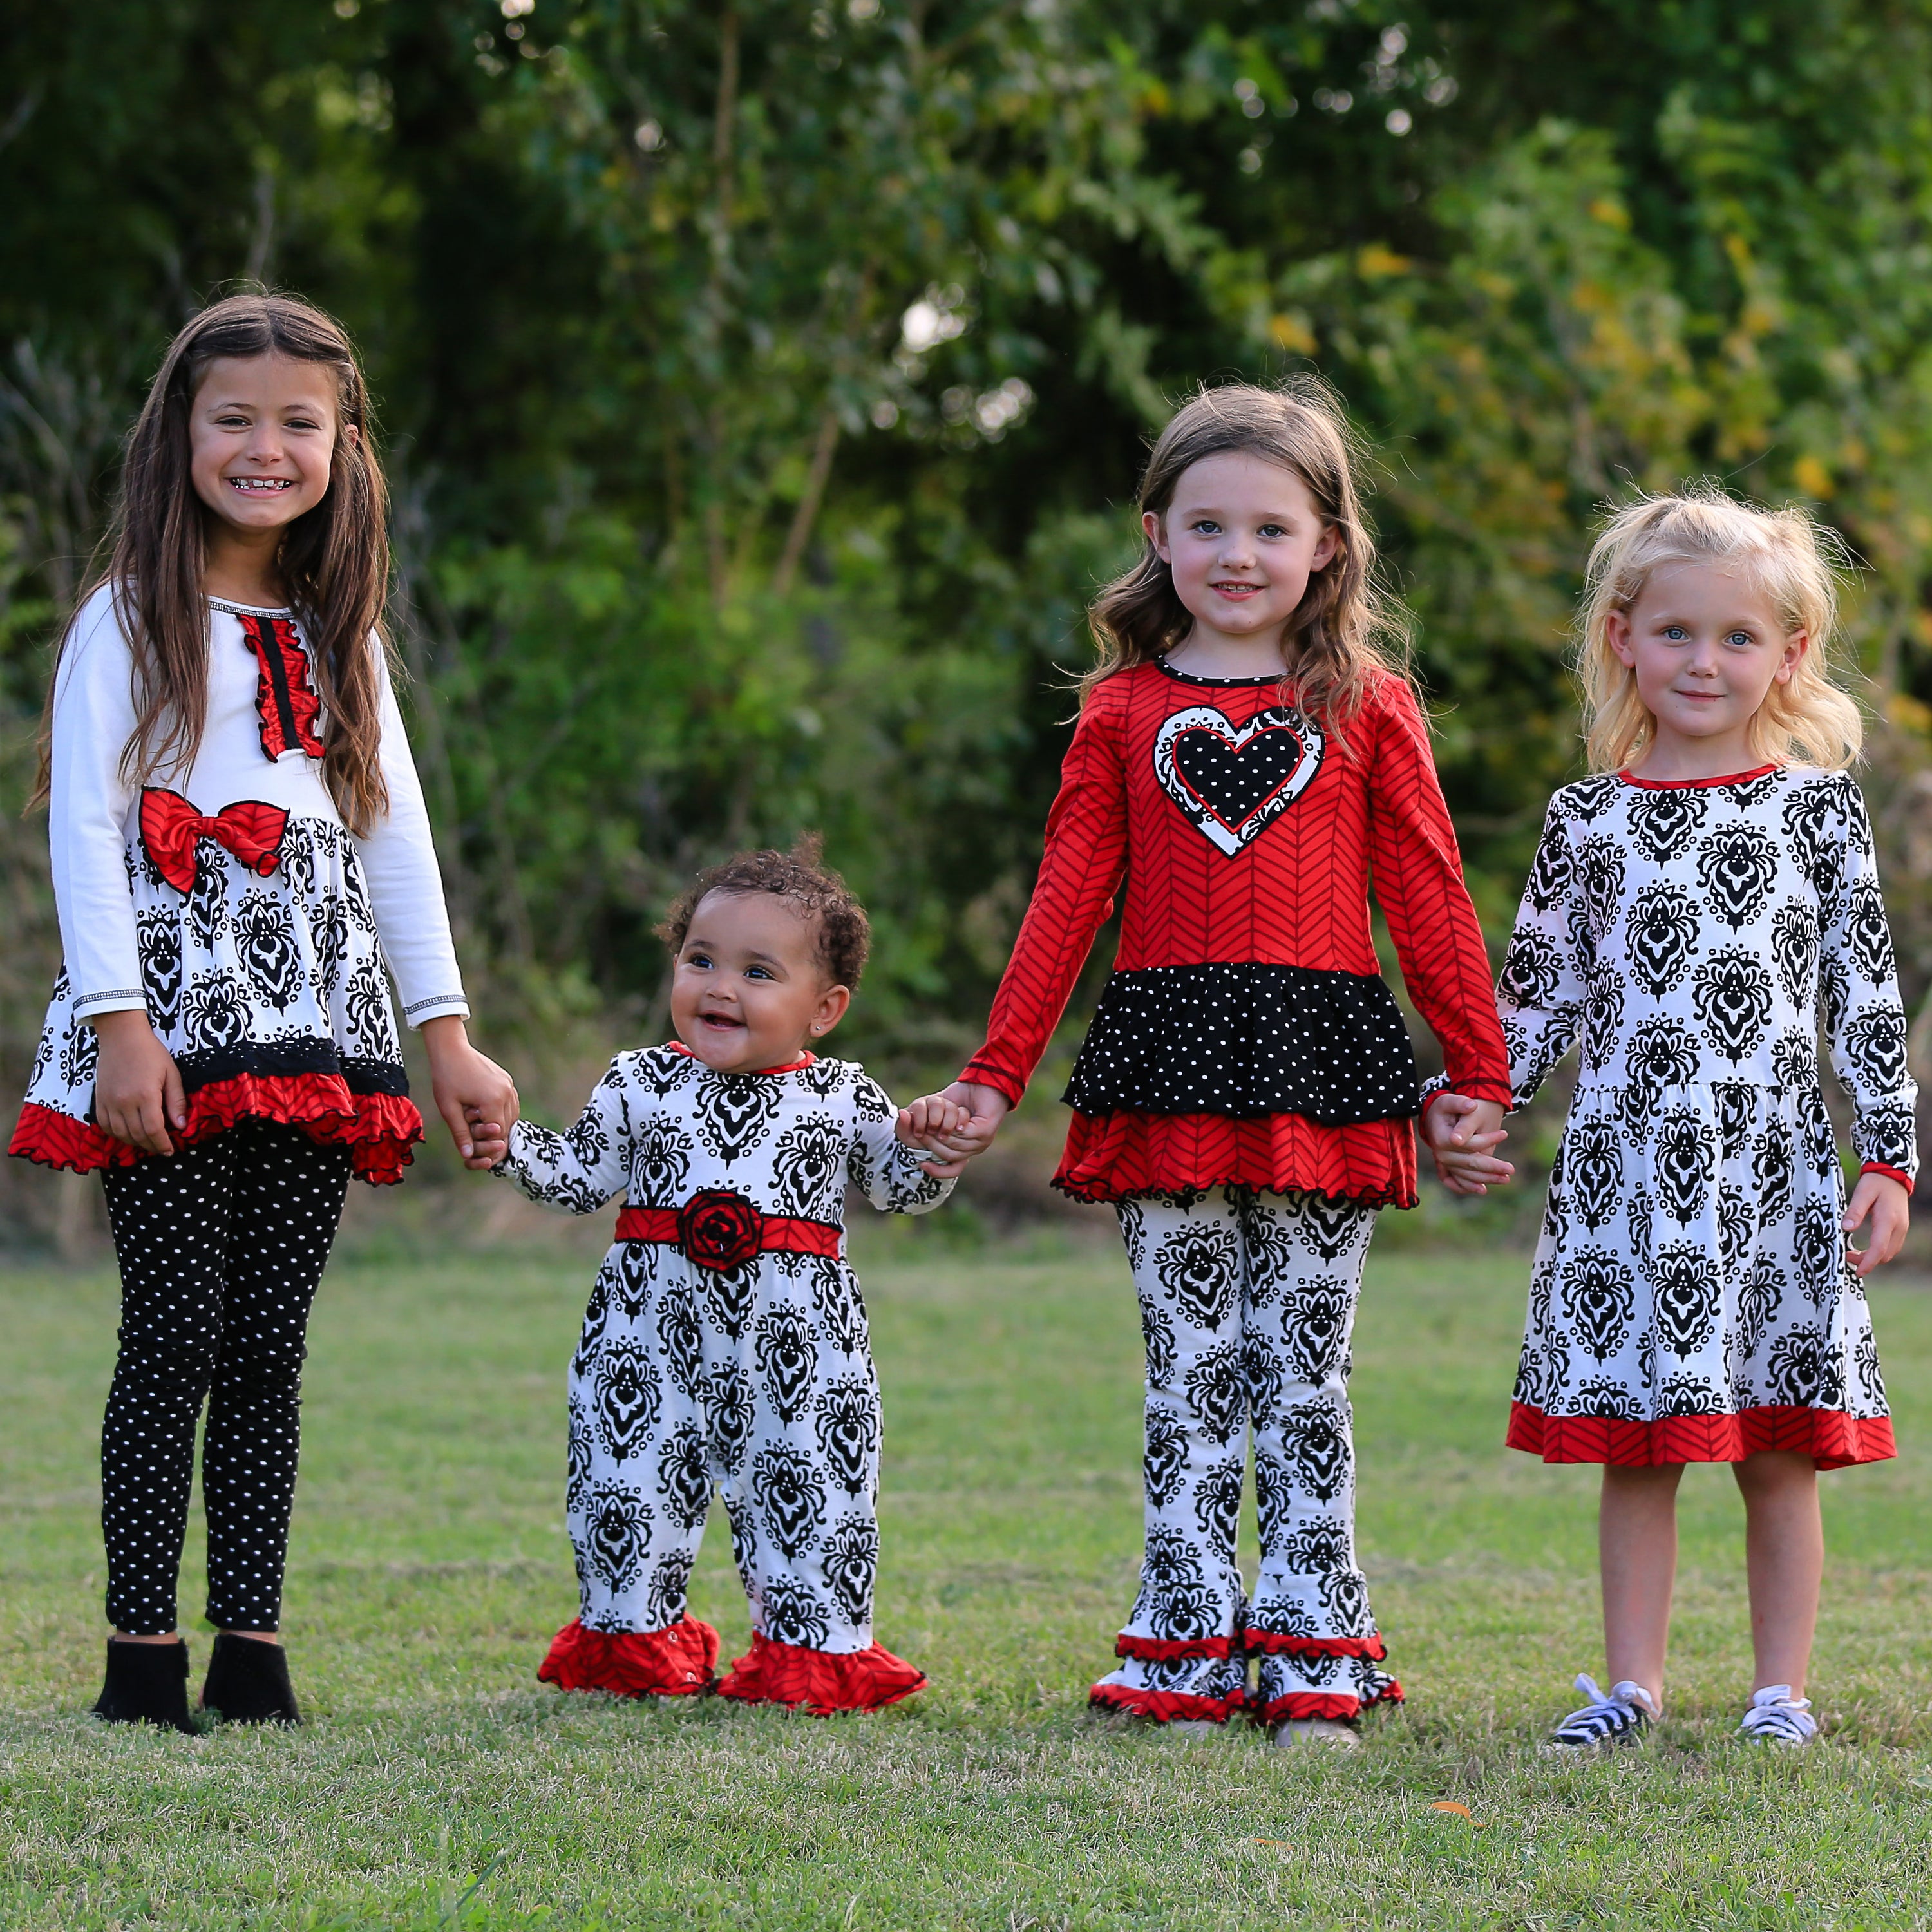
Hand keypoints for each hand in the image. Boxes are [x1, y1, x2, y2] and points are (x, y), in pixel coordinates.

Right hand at [91, 1009, 185, 1155]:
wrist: (121, 1037)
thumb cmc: (151, 1053)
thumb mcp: (171, 1074)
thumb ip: (176, 1102)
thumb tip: (180, 1126)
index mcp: (145, 1095)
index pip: (153, 1130)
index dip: (162, 1144)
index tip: (170, 1150)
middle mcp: (124, 1102)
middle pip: (137, 1135)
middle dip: (151, 1146)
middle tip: (161, 1149)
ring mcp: (109, 1102)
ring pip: (120, 1134)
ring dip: (134, 1143)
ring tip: (147, 1143)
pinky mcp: (99, 1100)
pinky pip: (105, 1125)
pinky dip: (117, 1134)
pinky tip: (128, 1134)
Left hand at [421, 1016, 519, 1168]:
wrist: (451, 1049)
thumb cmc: (446, 1078)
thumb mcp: (449, 1109)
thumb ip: (461, 1133)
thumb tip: (468, 1155)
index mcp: (493, 1101)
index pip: (498, 1135)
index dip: (485, 1143)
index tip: (471, 1143)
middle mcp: (506, 1094)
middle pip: (506, 1127)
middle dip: (491, 1135)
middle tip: (473, 1133)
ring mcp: (509, 1086)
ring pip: (511, 1116)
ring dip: (498, 1124)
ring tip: (478, 1122)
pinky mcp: (507, 1081)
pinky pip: (511, 1104)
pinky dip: (502, 1112)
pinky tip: (487, 1112)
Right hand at [896, 1079, 1010, 1178]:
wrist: (982, 1080)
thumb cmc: (959, 1096)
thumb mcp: (936, 1108)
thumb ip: (921, 1118)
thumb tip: (903, 1115)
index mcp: (965, 1147)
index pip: (953, 1168)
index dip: (938, 1172)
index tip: (923, 1165)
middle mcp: (974, 1148)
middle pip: (948, 1156)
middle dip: (931, 1143)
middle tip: (920, 1132)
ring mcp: (982, 1141)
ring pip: (954, 1144)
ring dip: (941, 1129)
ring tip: (933, 1121)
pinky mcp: (986, 1131)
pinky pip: (963, 1133)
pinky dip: (954, 1122)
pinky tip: (952, 1114)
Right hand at [1422, 1093, 1512, 1196]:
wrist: (1435, 1116)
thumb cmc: (1445, 1108)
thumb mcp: (1451, 1100)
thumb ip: (1460, 1103)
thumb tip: (1471, 1107)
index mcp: (1441, 1139)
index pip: (1469, 1144)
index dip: (1488, 1140)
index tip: (1505, 1133)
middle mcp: (1441, 1154)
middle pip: (1470, 1163)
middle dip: (1491, 1167)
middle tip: (1510, 1169)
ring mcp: (1443, 1163)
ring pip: (1466, 1175)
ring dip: (1486, 1179)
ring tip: (1505, 1178)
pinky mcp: (1446, 1167)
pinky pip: (1455, 1181)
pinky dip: (1468, 1186)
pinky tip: (1483, 1189)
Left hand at [1844, 1171, 1909, 1276]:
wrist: (1892, 1175)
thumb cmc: (1876, 1182)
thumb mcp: (1862, 1193)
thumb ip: (1854, 1210)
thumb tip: (1846, 1228)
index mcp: (1888, 1220)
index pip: (1879, 1248)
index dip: (1867, 1263)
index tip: (1857, 1272)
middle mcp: (1898, 1228)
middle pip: (1885, 1255)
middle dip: (1867, 1262)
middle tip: (1847, 1257)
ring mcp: (1901, 1229)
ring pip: (1889, 1253)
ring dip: (1873, 1258)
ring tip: (1852, 1254)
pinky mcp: (1899, 1228)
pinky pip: (1891, 1246)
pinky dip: (1878, 1252)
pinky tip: (1864, 1249)